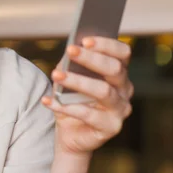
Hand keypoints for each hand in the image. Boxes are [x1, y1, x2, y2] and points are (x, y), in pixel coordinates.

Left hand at [41, 36, 133, 154]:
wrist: (71, 132)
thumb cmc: (72, 99)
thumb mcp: (69, 78)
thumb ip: (71, 65)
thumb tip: (68, 53)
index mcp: (118, 72)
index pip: (122, 53)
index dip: (106, 44)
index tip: (84, 40)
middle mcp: (124, 89)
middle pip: (115, 69)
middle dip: (91, 58)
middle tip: (70, 50)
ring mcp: (120, 109)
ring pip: (104, 91)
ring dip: (78, 81)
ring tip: (56, 75)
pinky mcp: (111, 127)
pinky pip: (88, 115)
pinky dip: (65, 107)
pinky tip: (48, 101)